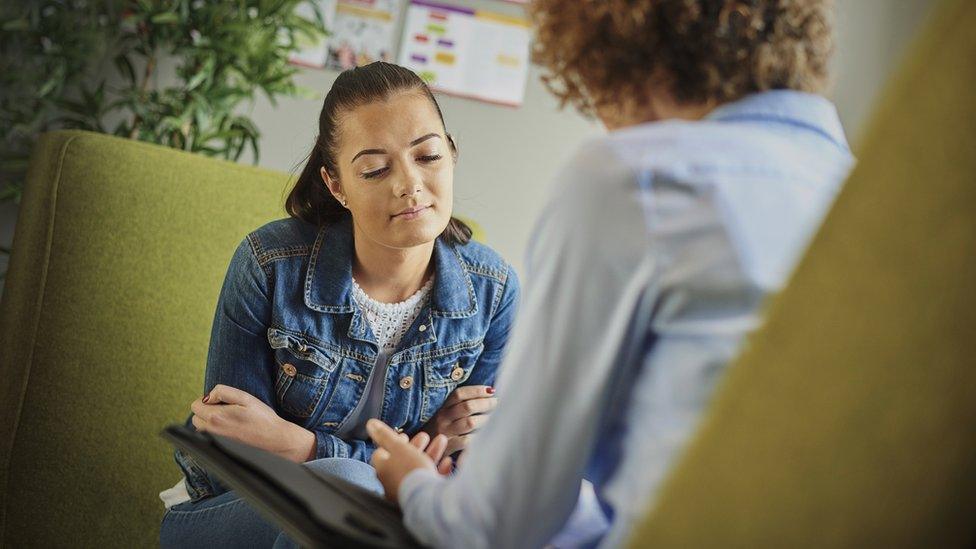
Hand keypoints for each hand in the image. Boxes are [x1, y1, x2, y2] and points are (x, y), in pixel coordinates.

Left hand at [189, 384, 314, 462]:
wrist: (273, 437)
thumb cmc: (262, 417)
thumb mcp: (245, 397)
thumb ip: (222, 392)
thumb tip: (208, 396)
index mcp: (216, 417)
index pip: (195, 405)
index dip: (207, 398)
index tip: (221, 399)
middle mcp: (212, 430)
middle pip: (195, 417)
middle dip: (205, 409)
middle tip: (224, 406)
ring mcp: (216, 439)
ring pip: (200, 427)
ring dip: (208, 419)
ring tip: (227, 415)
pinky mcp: (221, 445)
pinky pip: (209, 434)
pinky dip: (214, 427)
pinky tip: (230, 424)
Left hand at [369, 419, 452, 501]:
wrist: (426, 497)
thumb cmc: (409, 470)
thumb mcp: (398, 447)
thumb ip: (385, 435)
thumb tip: (370, 423)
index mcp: (383, 470)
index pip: (381, 454)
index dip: (392, 443)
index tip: (404, 436)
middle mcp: (392, 482)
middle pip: (403, 460)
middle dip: (416, 446)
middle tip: (424, 436)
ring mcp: (408, 491)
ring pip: (419, 469)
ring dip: (431, 453)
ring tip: (441, 440)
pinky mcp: (423, 498)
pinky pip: (430, 482)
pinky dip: (438, 470)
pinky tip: (447, 462)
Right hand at [422, 385, 496, 454]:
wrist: (422, 450)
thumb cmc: (438, 430)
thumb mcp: (443, 415)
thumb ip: (458, 406)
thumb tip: (487, 393)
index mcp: (441, 407)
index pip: (460, 394)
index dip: (477, 390)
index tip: (491, 390)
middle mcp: (442, 418)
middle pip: (467, 406)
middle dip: (485, 403)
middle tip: (496, 403)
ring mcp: (445, 433)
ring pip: (470, 422)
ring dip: (485, 419)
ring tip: (493, 418)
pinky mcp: (448, 447)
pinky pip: (467, 441)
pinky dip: (477, 436)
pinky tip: (484, 434)